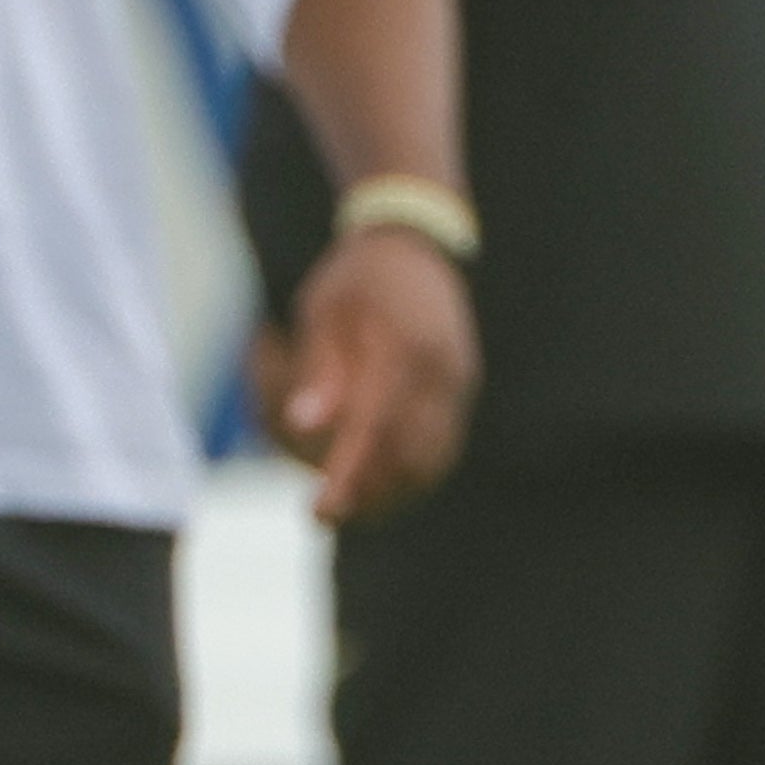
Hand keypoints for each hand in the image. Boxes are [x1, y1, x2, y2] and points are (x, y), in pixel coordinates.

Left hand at [273, 226, 476, 523]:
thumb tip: (302, 426)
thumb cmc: (357, 281)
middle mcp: (444, 372)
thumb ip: (319, 369)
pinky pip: (439, 451)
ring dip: (388, 492)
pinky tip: (375, 488)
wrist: (414, 249)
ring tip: (345, 507)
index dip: (351, 471)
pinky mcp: (462, 398)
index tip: (321, 511)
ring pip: (429, 463)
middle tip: (323, 514)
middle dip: (368, 494)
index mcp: (407, 344)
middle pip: (410, 456)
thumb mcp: (324, 311)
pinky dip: (407, 476)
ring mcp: (460, 388)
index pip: (378, 422)